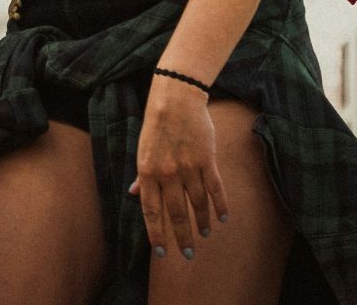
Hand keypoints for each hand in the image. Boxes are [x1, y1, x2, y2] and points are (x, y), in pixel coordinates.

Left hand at [129, 73, 230, 260]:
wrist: (175, 101)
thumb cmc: (156, 126)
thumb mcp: (142, 150)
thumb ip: (142, 176)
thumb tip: (134, 194)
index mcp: (148, 172)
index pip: (151, 211)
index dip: (156, 233)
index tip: (161, 252)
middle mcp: (167, 173)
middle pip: (176, 212)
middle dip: (181, 236)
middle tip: (187, 255)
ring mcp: (188, 167)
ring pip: (197, 203)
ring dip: (201, 222)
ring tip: (203, 236)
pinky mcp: (207, 160)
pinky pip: (215, 189)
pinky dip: (220, 205)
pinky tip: (222, 219)